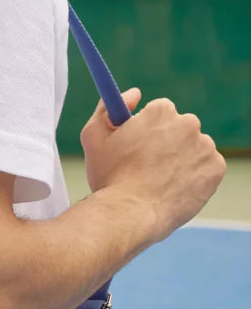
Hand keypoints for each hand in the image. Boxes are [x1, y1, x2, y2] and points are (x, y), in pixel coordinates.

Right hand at [80, 88, 226, 242]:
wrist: (131, 214)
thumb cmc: (109, 177)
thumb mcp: (93, 136)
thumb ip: (107, 108)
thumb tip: (135, 94)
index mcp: (160, 111)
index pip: (159, 112)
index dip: (146, 129)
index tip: (139, 145)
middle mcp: (188, 123)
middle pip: (178, 128)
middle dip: (166, 143)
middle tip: (148, 166)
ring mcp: (205, 147)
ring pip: (192, 149)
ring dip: (180, 160)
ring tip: (159, 182)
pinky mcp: (216, 169)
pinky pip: (206, 168)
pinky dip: (194, 177)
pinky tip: (174, 188)